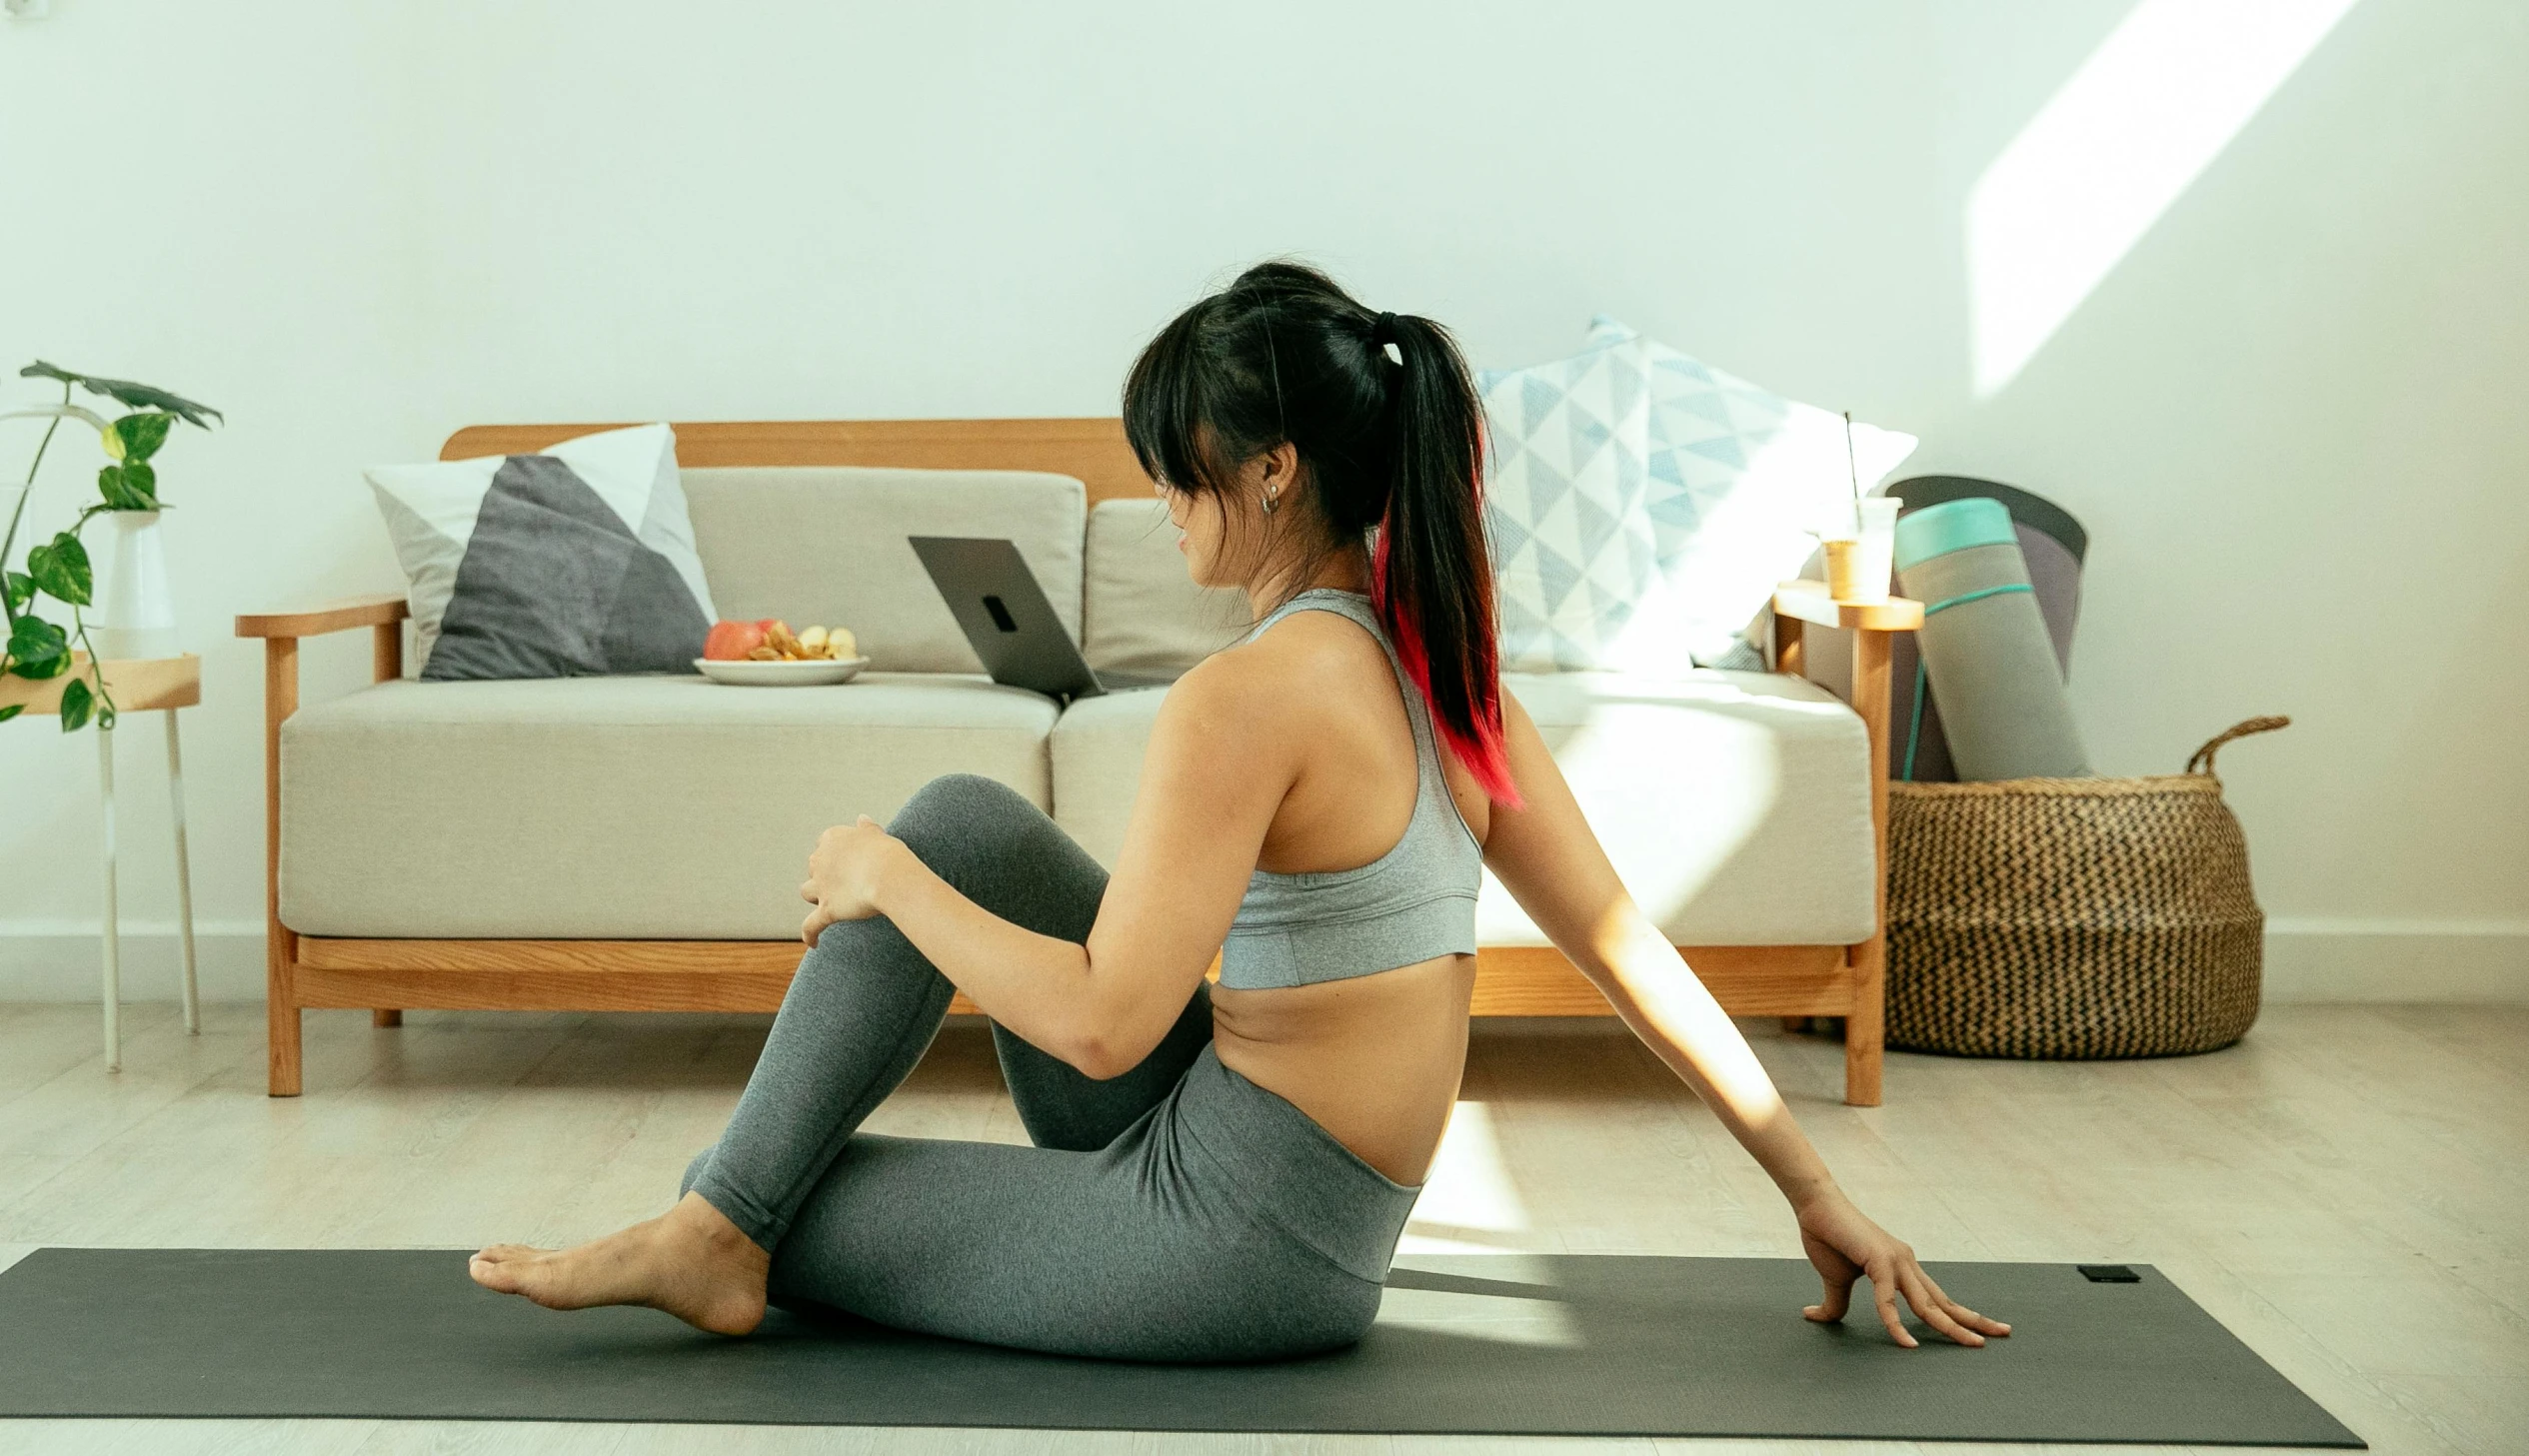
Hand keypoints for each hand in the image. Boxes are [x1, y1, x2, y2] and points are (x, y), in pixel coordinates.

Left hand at [800, 816, 901, 943]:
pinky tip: (814, 944)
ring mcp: (821, 887)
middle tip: (844, 881)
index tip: (846, 860)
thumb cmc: (889, 854)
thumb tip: (861, 819)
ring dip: (815, 897)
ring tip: (828, 903)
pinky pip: (811, 925)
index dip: (834, 854)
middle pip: (813, 868)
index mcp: (833, 839)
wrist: (890, 876)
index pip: (824, 844)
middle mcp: (821, 861)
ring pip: (807, 892)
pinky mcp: (827, 909)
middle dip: (823, 874)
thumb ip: (867, 829)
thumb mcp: (879, 835)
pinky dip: (810, 935)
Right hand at [1795, 1188, 2010, 1347]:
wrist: (1814, 1206)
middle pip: (1944, 1302)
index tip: (1980, 1331)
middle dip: (1974, 1321)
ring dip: (1952, 1326)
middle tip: (2004, 1334)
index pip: (1936, 1298)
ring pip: (1928, 1304)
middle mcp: (1906, 1264)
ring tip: (1972, 1344)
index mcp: (1901, 1267)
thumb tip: (1816, 1317)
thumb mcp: (1836, 1280)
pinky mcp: (1878, 1261)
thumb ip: (1836, 1303)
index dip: (1959, 1316)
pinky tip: (1908, 1344)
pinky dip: (1897, 1324)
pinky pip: (1889, 1300)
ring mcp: (1896, 1261)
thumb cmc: (1827, 1237)